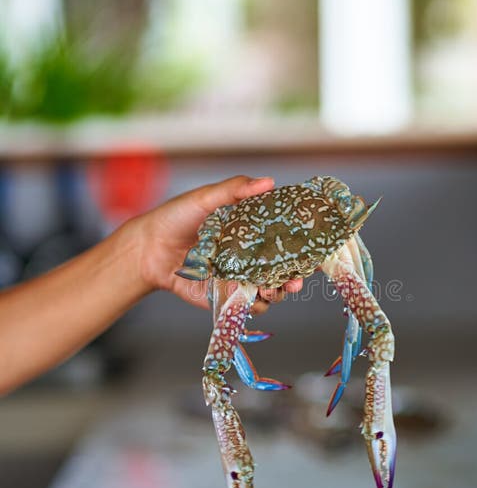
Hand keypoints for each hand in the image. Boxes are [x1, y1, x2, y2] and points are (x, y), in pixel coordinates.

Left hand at [129, 175, 302, 313]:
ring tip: (275, 290)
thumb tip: (268, 182)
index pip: (283, 242)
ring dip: (277, 293)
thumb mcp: (207, 198)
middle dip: (295, 278)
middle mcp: (248, 258)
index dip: (302, 248)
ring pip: (268, 291)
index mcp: (250, 234)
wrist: (148, 247)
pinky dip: (253, 305)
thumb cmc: (176, 217)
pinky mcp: (222, 297)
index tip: (316, 251)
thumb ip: (235, 190)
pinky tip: (253, 298)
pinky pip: (245, 306)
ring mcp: (237, 279)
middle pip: (281, 272)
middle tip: (297, 279)